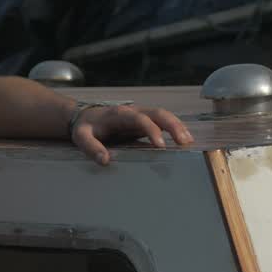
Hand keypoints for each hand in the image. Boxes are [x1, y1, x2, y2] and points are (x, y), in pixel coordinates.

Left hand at [71, 105, 194, 165]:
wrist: (84, 116)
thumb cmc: (85, 128)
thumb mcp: (82, 137)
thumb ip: (92, 147)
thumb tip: (105, 160)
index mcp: (119, 114)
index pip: (140, 119)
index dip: (151, 131)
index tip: (160, 145)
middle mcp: (133, 111)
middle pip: (158, 113)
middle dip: (173, 126)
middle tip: (184, 141)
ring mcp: (140, 115)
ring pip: (163, 116)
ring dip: (177, 126)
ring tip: (189, 141)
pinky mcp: (143, 121)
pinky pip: (162, 122)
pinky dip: (174, 128)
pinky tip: (184, 139)